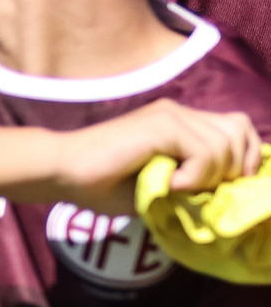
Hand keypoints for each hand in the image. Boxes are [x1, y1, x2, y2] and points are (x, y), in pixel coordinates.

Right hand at [51, 99, 262, 212]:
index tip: (223, 187)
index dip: (242, 157)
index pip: (236, 127)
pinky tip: (170, 185)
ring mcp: (170, 115)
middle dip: (232, 168)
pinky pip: (205, 152)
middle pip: (239, 130)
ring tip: (179, 188)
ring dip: (210, 175)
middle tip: (200, 190)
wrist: (63, 171)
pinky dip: (195, 176)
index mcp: (178, 122)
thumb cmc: (102, 185)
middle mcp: (178, 112)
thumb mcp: (159, 186)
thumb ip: (192, 182)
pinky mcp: (161, 125)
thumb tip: (226, 194)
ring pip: (225, 144)